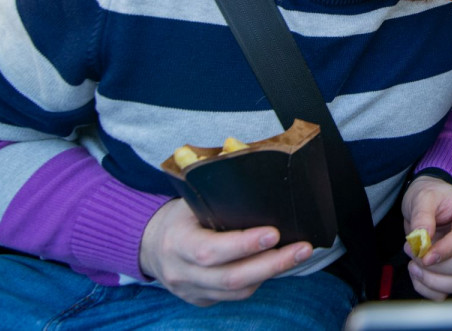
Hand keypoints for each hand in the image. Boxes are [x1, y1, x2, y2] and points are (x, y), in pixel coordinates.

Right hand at [139, 199, 312, 305]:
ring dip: (272, 273)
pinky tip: (277, 265)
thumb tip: (239, 151)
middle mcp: (181, 271)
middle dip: (271, 264)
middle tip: (302, 249)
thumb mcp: (188, 200)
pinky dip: (259, 280)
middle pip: (230, 277)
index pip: (209, 250)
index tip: (273, 233)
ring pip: (236, 291)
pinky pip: (235, 296)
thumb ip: (213, 187)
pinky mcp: (202, 300)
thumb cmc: (179, 218)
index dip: (243, 245)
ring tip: (299, 254)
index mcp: (176, 241)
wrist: (150, 245)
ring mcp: (191, 290)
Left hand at [400, 175, 451, 299]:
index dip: (445, 250)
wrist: (427, 201)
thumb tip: (422, 239)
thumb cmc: (429, 195)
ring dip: (432, 281)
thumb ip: (422, 216)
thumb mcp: (422, 196)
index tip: (423, 255)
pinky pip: (448, 291)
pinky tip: (417, 275)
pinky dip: (430, 289)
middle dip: (432, 265)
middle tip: (411, 250)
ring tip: (414, 265)